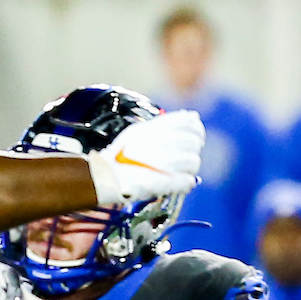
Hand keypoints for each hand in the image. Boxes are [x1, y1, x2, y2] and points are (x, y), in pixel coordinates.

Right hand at [87, 110, 204, 203]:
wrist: (104, 178)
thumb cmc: (119, 157)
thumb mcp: (138, 133)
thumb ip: (166, 124)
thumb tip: (193, 117)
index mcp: (155, 128)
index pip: (190, 123)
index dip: (196, 131)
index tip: (193, 138)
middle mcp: (161, 142)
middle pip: (194, 142)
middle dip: (190, 151)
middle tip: (179, 159)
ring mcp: (165, 163)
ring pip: (193, 162)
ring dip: (187, 169)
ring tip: (173, 172)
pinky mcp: (167, 182)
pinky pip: (188, 181)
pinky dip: (184, 182)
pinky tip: (174, 182)